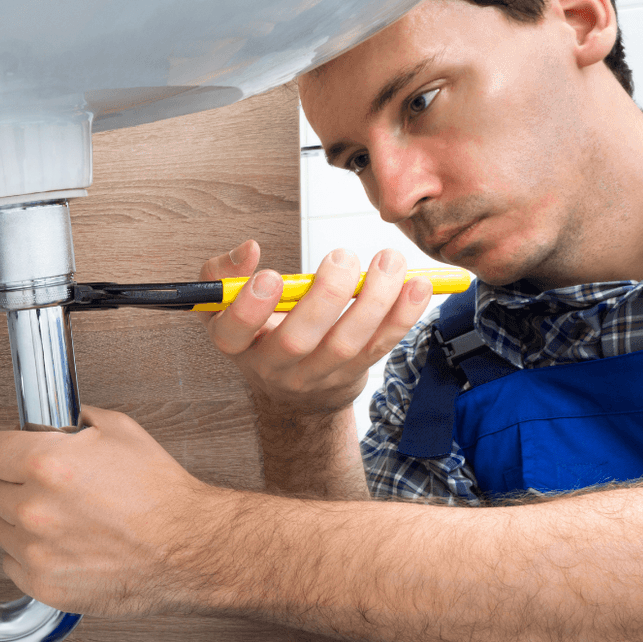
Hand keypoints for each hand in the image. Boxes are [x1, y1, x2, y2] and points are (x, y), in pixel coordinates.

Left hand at [0, 405, 227, 617]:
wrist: (188, 548)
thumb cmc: (160, 495)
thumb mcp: (118, 431)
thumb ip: (72, 422)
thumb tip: (50, 423)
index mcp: (45, 464)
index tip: (4, 455)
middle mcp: (34, 509)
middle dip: (11, 483)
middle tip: (42, 486)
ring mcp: (37, 552)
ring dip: (18, 521)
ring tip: (58, 517)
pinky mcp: (45, 585)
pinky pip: (13, 565)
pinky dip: (30, 555)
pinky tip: (60, 544)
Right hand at [201, 242, 432, 416]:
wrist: (294, 391)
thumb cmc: (261, 333)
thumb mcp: (226, 306)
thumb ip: (224, 274)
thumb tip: (249, 250)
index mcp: (236, 344)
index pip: (234, 332)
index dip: (250, 308)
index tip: (271, 276)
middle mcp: (273, 366)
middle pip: (297, 341)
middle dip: (324, 297)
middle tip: (343, 257)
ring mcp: (315, 375)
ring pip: (346, 344)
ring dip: (374, 300)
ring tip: (390, 261)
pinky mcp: (353, 373)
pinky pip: (380, 346)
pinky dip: (403, 316)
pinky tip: (417, 287)